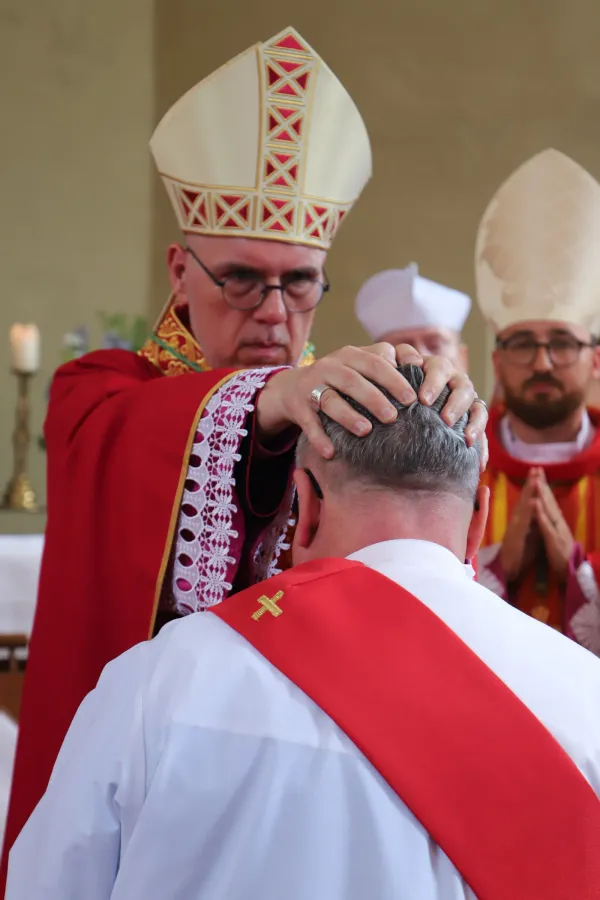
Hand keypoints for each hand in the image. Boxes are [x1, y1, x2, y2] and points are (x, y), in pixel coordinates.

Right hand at [256, 343, 415, 456]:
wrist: (294, 387)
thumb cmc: (341, 378)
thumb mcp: (360, 365)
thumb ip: (385, 362)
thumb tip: (419, 363)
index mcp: (350, 355)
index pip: (374, 363)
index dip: (393, 380)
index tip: (411, 399)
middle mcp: (329, 367)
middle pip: (352, 380)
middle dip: (373, 398)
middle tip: (393, 417)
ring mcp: (312, 386)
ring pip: (329, 399)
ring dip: (347, 415)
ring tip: (365, 431)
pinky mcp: (298, 407)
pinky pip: (309, 423)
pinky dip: (319, 437)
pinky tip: (331, 452)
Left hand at [395, 345, 487, 469]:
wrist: (399, 409)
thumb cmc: (393, 389)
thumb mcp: (390, 373)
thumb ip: (392, 362)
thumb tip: (390, 359)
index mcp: (433, 368)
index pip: (438, 368)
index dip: (433, 381)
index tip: (423, 400)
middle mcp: (453, 381)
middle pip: (462, 386)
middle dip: (455, 403)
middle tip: (445, 419)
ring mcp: (464, 399)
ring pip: (476, 405)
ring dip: (473, 422)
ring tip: (466, 439)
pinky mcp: (471, 419)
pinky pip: (480, 433)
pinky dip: (482, 447)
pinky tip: (479, 464)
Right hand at [499, 469, 537, 580]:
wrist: (506, 571)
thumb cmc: (518, 553)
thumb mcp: (527, 534)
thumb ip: (531, 521)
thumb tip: (536, 507)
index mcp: (521, 520)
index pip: (528, 500)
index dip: (532, 486)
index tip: (537, 472)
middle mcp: (516, 521)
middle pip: (525, 500)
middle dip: (531, 484)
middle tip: (537, 468)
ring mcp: (515, 528)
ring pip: (523, 508)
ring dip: (529, 493)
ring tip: (535, 479)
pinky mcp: (515, 538)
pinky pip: (522, 523)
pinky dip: (527, 512)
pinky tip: (532, 501)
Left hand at [533, 468, 574, 578]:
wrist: (572, 572)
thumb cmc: (562, 556)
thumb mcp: (555, 536)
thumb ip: (552, 524)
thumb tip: (547, 512)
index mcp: (557, 522)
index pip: (549, 502)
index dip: (543, 488)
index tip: (538, 474)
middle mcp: (558, 523)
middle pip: (550, 501)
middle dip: (543, 485)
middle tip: (538, 469)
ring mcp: (557, 530)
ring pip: (548, 510)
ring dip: (542, 495)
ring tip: (536, 481)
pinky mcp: (554, 539)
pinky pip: (546, 525)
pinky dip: (540, 514)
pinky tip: (535, 503)